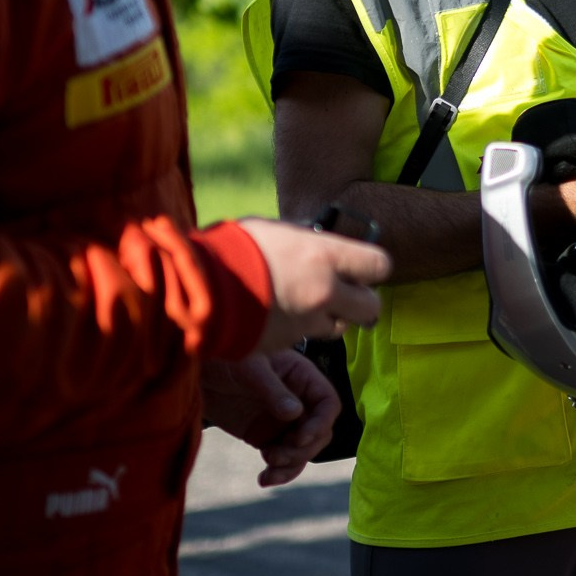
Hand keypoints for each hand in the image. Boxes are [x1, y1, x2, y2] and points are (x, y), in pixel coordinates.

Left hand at [201, 350, 342, 487]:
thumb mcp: (249, 368)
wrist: (196, 374)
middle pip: (319, 433)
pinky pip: (282, 459)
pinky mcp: (266, 437)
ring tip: (267, 467)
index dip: (320, 423)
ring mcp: (284, 421)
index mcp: (302, 377)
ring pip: (303, 451)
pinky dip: (278, 472)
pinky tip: (264, 479)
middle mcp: (299, 400)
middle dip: (302, 449)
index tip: (299, 437)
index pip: (328, 403)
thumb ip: (272, 390)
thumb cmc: (225, 358)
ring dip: (291, 465)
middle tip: (276, 455)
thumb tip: (295, 413)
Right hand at [238, 218, 388, 353]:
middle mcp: (325, 292)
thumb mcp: (274, 230)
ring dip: (329, 318)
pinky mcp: (286, 344)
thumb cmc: (232, 248)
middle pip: (371, 306)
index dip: (371, 268)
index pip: (379, 265)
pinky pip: (304, 339)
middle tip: (343, 294)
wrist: (195, 287)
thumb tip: (317, 245)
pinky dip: (297, 331)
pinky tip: (276, 316)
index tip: (360, 268)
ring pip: (339, 327)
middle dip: (360, 301)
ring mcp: (307, 322)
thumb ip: (305, 242)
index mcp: (325, 257)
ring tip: (304, 304)